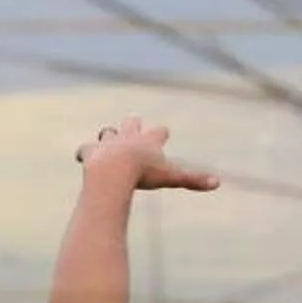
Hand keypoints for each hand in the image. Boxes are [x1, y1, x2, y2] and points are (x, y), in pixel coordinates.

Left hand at [75, 117, 218, 192]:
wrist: (114, 169)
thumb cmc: (144, 174)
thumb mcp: (172, 178)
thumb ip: (193, 180)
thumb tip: (218, 183)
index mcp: (148, 140)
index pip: (158, 132)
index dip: (160, 134)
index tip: (163, 132)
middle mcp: (128, 136)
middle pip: (131, 122)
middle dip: (133, 123)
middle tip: (134, 120)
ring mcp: (108, 142)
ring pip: (107, 133)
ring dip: (109, 136)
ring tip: (108, 139)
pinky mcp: (91, 151)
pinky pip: (85, 150)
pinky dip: (85, 153)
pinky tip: (84, 156)